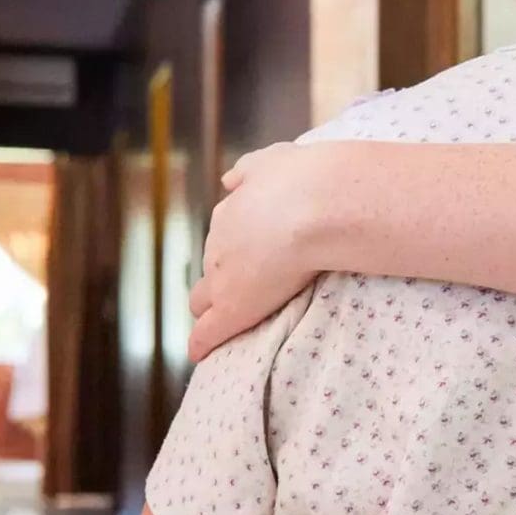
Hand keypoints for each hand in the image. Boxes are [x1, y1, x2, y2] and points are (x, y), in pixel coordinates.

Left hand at [186, 144, 324, 361]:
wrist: (316, 205)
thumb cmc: (304, 181)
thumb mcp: (272, 161)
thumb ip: (249, 171)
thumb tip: (229, 179)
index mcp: (231, 214)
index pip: (223, 240)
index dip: (233, 253)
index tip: (245, 259)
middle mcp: (220, 244)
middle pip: (210, 269)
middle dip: (219, 280)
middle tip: (237, 291)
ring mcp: (223, 278)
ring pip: (204, 299)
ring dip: (212, 308)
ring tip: (219, 324)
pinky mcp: (232, 308)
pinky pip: (209, 331)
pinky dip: (204, 342)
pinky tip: (199, 353)